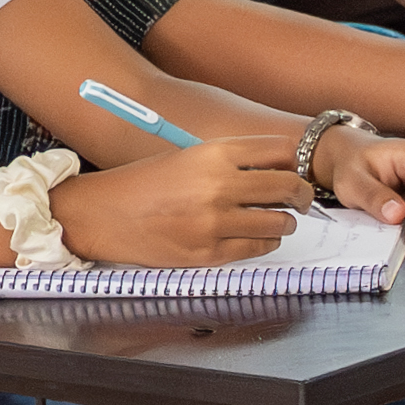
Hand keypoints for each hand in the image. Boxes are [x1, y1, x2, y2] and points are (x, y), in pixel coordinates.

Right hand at [52, 143, 313, 267]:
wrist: (102, 214)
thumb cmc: (144, 184)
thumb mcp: (188, 157)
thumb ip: (230, 162)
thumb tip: (280, 172)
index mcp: (213, 153)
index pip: (281, 151)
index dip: (297, 162)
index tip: (298, 170)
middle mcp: (218, 185)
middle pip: (288, 187)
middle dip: (301, 195)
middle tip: (300, 200)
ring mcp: (214, 222)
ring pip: (279, 222)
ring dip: (285, 222)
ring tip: (277, 220)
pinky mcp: (209, 253)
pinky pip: (258, 248)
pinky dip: (265, 243)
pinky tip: (254, 236)